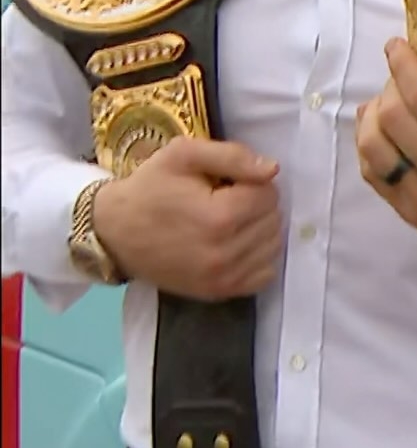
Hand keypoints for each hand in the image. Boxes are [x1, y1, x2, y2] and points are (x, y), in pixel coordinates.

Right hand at [93, 137, 282, 300]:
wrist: (113, 231)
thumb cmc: (149, 187)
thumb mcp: (183, 154)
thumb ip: (232, 156)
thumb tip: (272, 169)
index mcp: (220, 216)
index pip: (269, 194)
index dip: (252, 181)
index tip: (227, 181)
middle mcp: (225, 253)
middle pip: (273, 220)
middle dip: (257, 203)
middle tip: (227, 197)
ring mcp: (223, 278)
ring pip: (272, 247)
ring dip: (260, 229)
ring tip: (230, 219)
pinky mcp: (219, 293)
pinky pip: (264, 275)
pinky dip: (258, 257)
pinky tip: (236, 243)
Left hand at [355, 38, 416, 283]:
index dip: (403, 64)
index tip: (396, 46)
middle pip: (393, 116)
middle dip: (391, 86)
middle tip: (401, 78)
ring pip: (372, 145)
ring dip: (373, 115)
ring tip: (387, 104)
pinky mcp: (410, 214)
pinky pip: (372, 172)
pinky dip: (369, 144)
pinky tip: (381, 132)